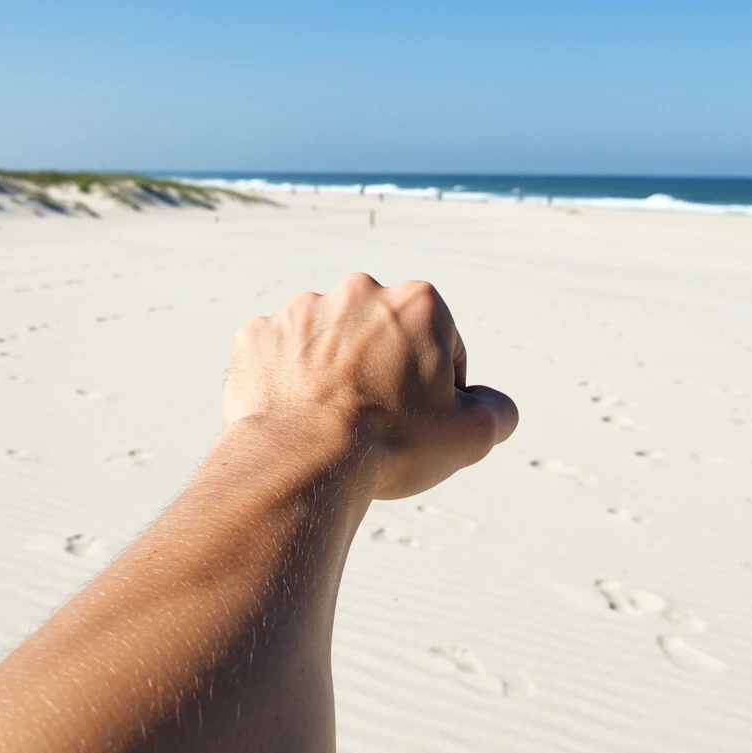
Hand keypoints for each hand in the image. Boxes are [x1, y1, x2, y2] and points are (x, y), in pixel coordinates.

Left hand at [223, 273, 517, 498]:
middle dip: (382, 373)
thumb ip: (496, 410)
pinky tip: (292, 418)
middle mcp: (357, 291)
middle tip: (373, 424)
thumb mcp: (471, 435)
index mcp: (418, 302)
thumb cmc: (392, 445)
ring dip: (331, 374)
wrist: (302, 461)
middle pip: (381, 339)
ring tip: (328, 424)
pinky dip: (285, 383)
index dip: (436, 393)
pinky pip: (278, 359)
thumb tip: (493, 406)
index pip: (442, 348)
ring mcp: (299, 311)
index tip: (417, 424)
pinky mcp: (256, 337)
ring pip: (327, 345)